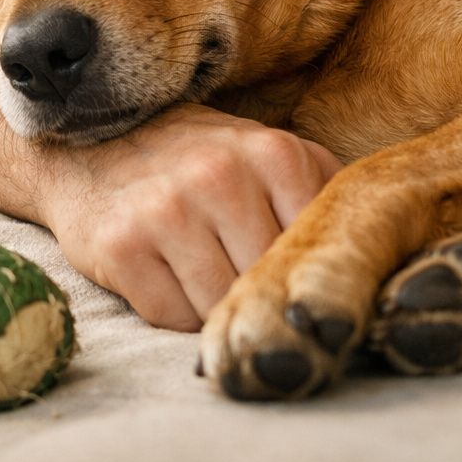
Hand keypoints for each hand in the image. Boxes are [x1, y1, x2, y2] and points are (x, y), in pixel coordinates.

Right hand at [38, 102, 341, 330]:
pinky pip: (171, 317)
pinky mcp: (120, 245)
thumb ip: (318, 193)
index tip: (286, 274)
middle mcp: (219, 176)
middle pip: (271, 287)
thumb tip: (373, 266)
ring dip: (210, 305)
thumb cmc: (192, 159)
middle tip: (230, 267)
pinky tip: (158, 270)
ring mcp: (166, 210)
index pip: (316, 253)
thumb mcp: (263, 153)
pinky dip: (169, 308)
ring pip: (222, 309)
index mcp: (272, 152)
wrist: (88, 144)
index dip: (300, 273)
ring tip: (193, 266)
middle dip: (254, 292)